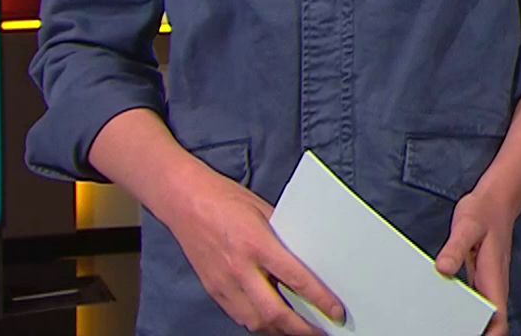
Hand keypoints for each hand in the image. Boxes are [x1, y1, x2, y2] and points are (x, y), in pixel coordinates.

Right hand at [163, 164, 346, 334]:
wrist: (184, 200)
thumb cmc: (226, 199)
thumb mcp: (264, 211)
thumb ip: (284, 238)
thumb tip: (309, 259)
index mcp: (257, 244)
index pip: (296, 279)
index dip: (320, 300)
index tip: (336, 312)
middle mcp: (239, 268)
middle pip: (274, 312)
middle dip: (301, 329)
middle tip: (322, 333)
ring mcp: (223, 283)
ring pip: (255, 321)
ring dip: (280, 330)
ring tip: (300, 330)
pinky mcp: (212, 289)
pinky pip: (239, 316)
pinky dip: (259, 323)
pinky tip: (273, 322)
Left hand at [433, 185, 520, 335]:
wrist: (497, 200)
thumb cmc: (485, 212)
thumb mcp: (467, 226)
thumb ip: (455, 248)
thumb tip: (443, 269)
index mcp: (494, 278)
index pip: (499, 318)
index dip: (491, 335)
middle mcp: (493, 285)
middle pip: (491, 323)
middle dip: (476, 333)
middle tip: (448, 332)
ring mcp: (487, 283)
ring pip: (483, 315)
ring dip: (469, 325)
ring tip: (444, 328)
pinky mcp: (480, 278)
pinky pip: (474, 302)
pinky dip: (463, 312)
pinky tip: (446, 313)